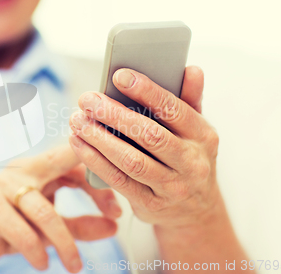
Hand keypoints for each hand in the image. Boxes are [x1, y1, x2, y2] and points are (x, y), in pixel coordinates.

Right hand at [0, 146, 120, 273]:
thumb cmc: (9, 226)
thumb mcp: (49, 225)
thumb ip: (80, 224)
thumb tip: (113, 226)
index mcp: (38, 167)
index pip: (74, 161)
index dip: (98, 181)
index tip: (117, 209)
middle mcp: (22, 170)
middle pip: (63, 165)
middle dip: (92, 187)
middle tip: (116, 213)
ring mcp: (3, 186)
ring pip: (45, 211)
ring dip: (65, 242)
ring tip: (75, 265)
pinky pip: (22, 231)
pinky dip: (37, 250)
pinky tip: (44, 263)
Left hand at [68, 66, 221, 228]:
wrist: (195, 211)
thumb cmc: (188, 158)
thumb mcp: (196, 131)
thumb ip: (190, 99)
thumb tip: (192, 69)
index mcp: (203, 136)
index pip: (174, 109)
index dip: (146, 91)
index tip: (119, 75)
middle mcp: (191, 162)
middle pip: (149, 135)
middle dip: (113, 114)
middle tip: (87, 99)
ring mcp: (172, 186)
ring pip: (131, 160)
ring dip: (99, 138)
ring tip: (77, 120)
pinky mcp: (150, 204)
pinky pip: (118, 180)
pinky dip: (95, 161)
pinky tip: (78, 143)